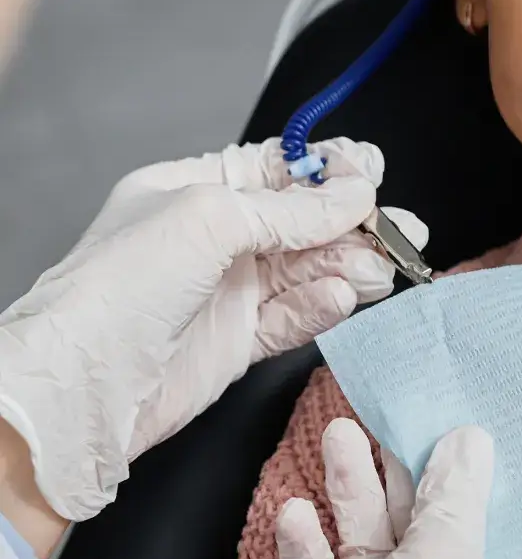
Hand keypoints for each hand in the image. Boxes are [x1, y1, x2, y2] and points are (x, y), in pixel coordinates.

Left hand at [0, 138, 427, 529]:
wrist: (84, 388)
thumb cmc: (115, 291)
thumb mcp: (210, 219)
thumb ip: (292, 208)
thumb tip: (353, 195)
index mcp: (192, 190)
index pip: (277, 170)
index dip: (328, 172)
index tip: (371, 175)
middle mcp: (211, 238)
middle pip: (303, 221)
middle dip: (354, 223)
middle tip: (399, 229)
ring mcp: (226, 290)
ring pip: (309, 269)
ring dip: (349, 266)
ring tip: (379, 271)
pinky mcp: (238, 340)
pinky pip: (296, 316)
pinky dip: (324, 307)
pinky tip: (341, 299)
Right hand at [180, 423, 509, 558]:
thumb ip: (455, 498)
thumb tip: (472, 440)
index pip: (491, 551)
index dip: (475, 495)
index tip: (461, 439)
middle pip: (424, 544)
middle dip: (402, 482)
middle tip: (385, 420)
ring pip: (369, 554)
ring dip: (353, 497)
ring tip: (340, 435)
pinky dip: (311, 547)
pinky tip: (296, 510)